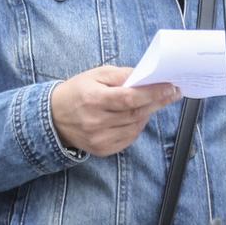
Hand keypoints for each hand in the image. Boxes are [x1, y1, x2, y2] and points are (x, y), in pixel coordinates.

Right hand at [50, 65, 180, 157]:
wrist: (54, 118)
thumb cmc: (77, 92)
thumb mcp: (95, 75)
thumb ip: (121, 75)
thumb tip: (145, 77)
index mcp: (93, 99)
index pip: (129, 98)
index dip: (152, 93)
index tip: (170, 87)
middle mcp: (96, 121)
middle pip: (136, 113)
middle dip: (157, 102)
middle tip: (171, 93)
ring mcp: (99, 138)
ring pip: (135, 126)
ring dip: (147, 114)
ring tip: (151, 102)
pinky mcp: (102, 149)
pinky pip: (129, 138)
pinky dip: (137, 126)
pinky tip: (136, 117)